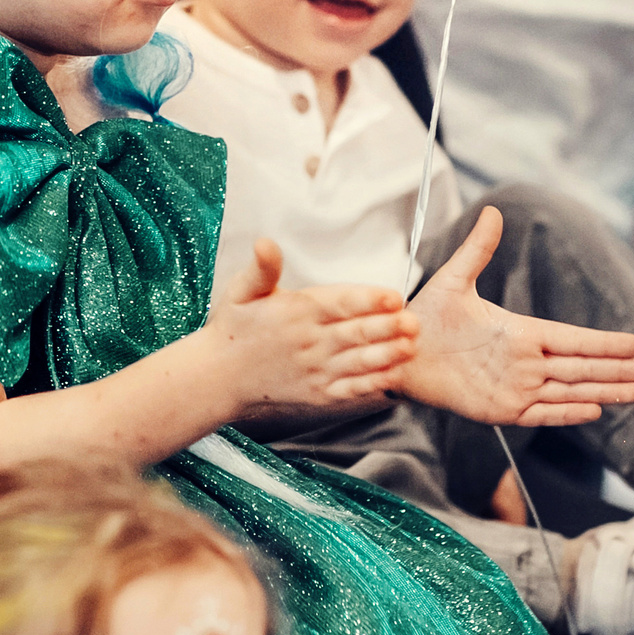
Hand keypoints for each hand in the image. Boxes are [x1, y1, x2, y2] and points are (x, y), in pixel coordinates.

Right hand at [203, 240, 418, 413]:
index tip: (393, 296)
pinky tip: (394, 377)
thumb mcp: (241, 290)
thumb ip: (262, 268)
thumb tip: (265, 242)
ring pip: (358, 362)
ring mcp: (315, 370)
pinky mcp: (318, 392)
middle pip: (355, 333)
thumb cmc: (234, 327)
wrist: (219, 376)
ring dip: (387, 355)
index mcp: (296, 312)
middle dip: (387, 327)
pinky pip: (351, 388)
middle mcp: (309, 342)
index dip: (368, 299)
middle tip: (414, 321)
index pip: (338, 303)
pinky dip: (373, 384)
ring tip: (411, 347)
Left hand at [395, 209, 633, 427]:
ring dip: (603, 391)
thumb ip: (478, 249)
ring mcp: (515, 387)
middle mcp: (524, 361)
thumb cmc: (427, 316)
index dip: (604, 342)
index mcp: (520, 332)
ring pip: (569, 390)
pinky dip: (566, 413)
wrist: (399, 350)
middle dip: (619, 369)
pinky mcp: (500, 410)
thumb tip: (494, 211)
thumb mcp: (454, 279)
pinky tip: (593, 410)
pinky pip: (541, 412)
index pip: (572, 338)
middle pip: (581, 367)